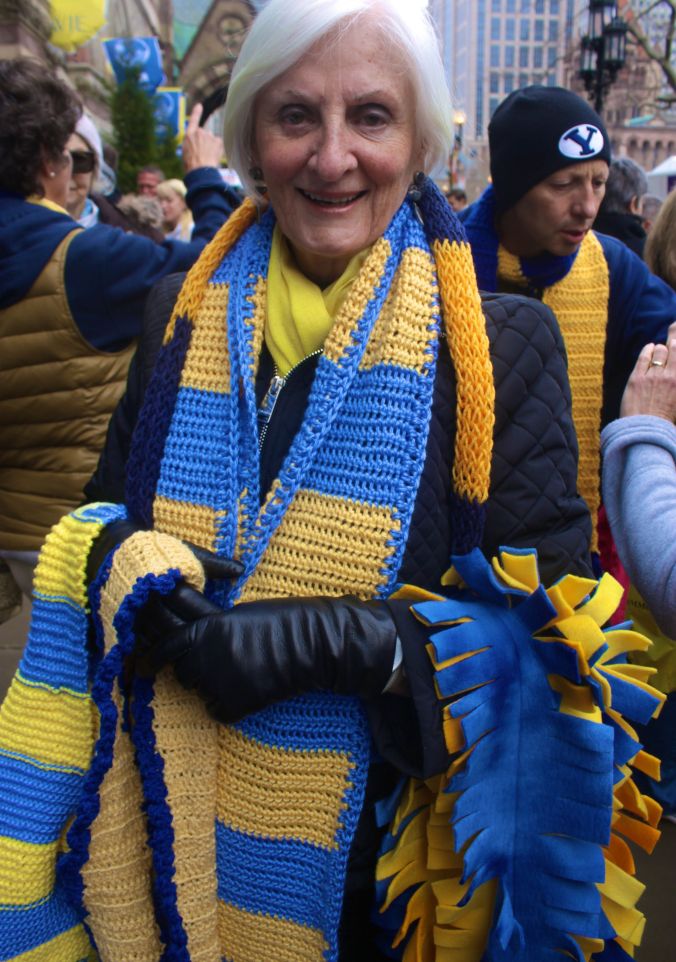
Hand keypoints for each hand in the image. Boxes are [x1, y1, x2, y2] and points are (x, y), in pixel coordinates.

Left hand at [135, 593, 397, 722]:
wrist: (311, 643)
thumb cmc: (280, 622)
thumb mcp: (238, 615)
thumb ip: (209, 627)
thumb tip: (188, 640)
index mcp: (205, 628)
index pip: (166, 646)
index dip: (153, 657)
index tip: (145, 665)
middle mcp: (205, 655)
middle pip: (181, 671)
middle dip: (191, 669)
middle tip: (216, 664)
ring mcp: (219, 681)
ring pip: (199, 691)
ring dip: (210, 685)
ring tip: (240, 672)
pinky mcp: (234, 704)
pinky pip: (218, 711)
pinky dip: (230, 705)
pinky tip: (251, 688)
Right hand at [181, 103, 223, 172]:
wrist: (200, 170)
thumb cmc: (191, 165)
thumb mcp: (186, 153)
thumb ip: (192, 145)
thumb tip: (197, 145)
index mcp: (189, 135)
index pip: (193, 121)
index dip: (197, 113)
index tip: (199, 106)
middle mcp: (199, 132)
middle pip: (204, 134)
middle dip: (205, 142)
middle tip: (202, 155)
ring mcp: (209, 136)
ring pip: (212, 140)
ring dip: (211, 147)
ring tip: (207, 158)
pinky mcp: (218, 141)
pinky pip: (219, 144)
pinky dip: (218, 150)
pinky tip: (214, 157)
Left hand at [620, 321, 675, 421]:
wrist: (646, 432)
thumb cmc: (665, 420)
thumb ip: (675, 381)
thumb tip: (671, 371)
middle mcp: (671, 376)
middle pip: (674, 347)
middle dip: (673, 342)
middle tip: (672, 342)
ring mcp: (653, 376)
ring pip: (659, 350)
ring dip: (660, 349)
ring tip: (659, 353)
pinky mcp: (637, 378)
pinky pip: (644, 356)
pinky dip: (648, 349)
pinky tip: (649, 349)